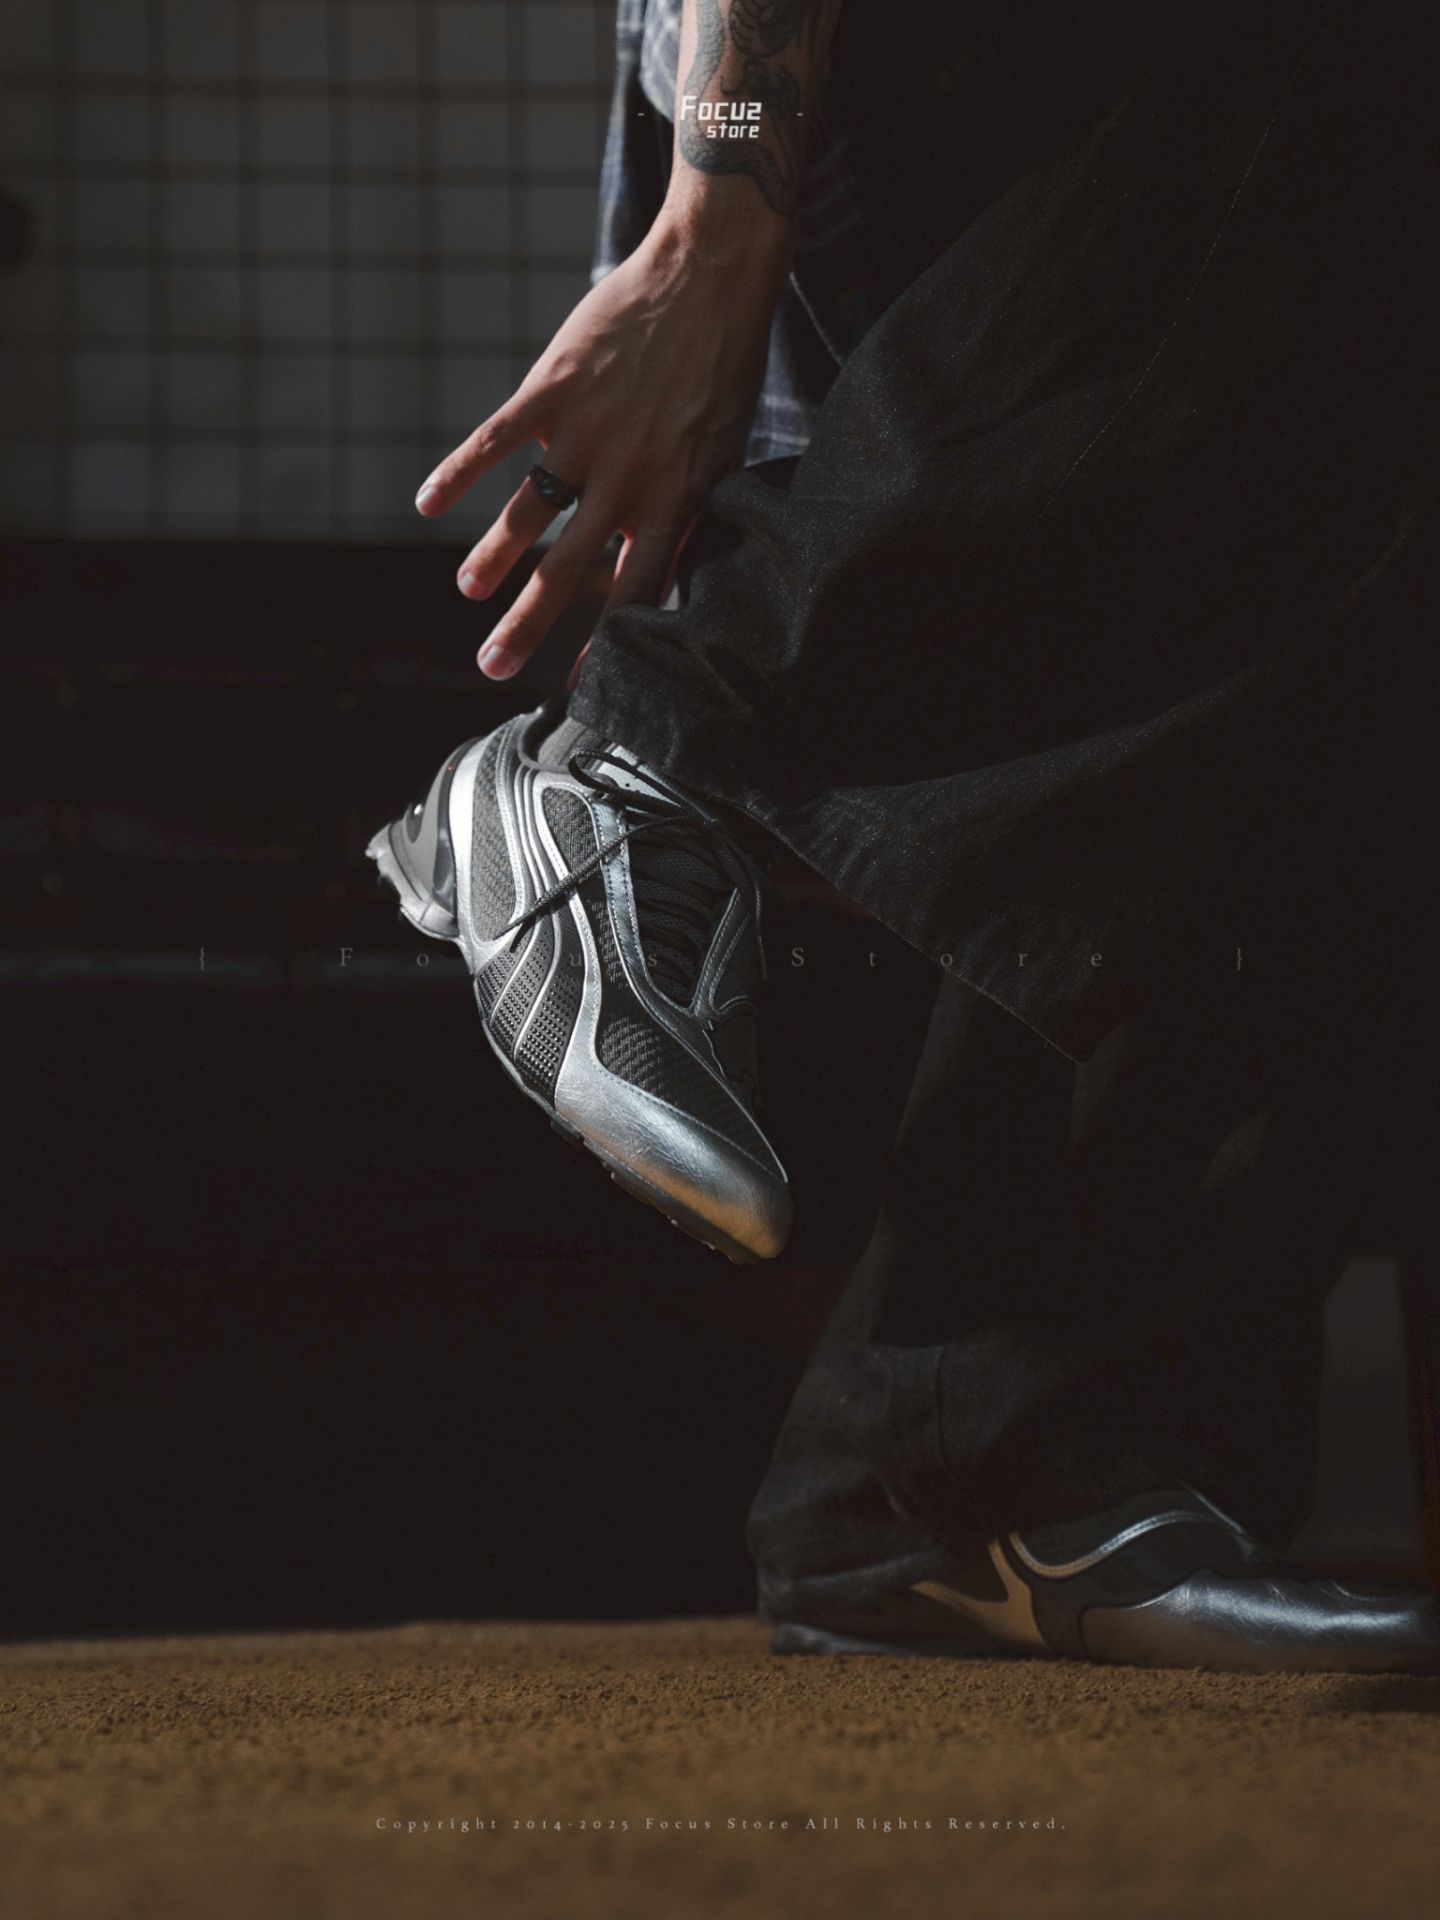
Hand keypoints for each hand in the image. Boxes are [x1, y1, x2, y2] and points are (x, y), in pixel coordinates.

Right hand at [414, 217, 788, 679]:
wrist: (707, 278)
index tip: (579, 690)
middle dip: (527, 625)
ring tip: (470, 592)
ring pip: (527, 514)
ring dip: (493, 558)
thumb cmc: (722, 370)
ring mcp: (584, 435)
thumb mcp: (722, 454)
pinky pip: (495, 441)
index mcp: (669, 502)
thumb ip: (690, 511)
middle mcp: (623, 481)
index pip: (633, 592)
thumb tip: (673, 569)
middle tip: (492, 666)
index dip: (604, 645)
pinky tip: (428, 504)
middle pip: (566, 570)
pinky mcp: (552, 390)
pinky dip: (458, 473)